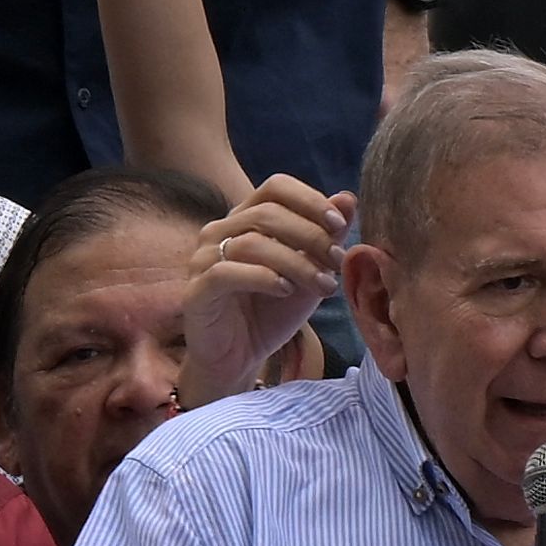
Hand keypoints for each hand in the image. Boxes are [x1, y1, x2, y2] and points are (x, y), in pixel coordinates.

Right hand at [174, 177, 354, 408]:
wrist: (239, 357)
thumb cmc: (272, 311)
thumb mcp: (309, 273)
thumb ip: (325, 237)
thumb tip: (348, 198)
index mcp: (246, 218)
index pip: (276, 187)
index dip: (309, 200)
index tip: (339, 224)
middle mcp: (220, 230)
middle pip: (267, 213)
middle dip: (310, 235)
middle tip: (337, 261)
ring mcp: (204, 259)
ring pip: (251, 242)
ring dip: (295, 262)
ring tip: (324, 286)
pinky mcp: (197, 290)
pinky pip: (227, 272)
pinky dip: (263, 278)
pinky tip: (286, 290)